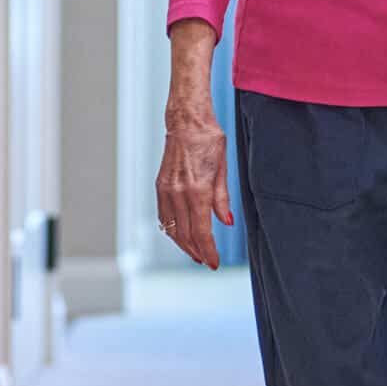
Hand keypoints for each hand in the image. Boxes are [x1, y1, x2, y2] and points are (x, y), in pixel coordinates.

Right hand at [155, 108, 232, 268]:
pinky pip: (164, 216)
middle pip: (186, 234)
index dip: (208, 250)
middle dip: (197, 251)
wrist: (187, 122)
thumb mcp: (222, 168)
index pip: (202, 231)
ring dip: (183, 244)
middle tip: (207, 261)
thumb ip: (222, 198)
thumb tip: (226, 222)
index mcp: (197, 190)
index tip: (214, 263)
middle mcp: (178, 194)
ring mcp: (166, 191)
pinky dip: (172, 230)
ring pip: (172, 228)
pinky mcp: (160, 187)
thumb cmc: (210, 141)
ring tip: (196, 252)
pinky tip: (181, 234)